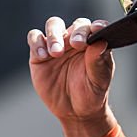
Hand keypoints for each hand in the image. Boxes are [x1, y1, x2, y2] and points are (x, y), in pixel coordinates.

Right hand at [28, 17, 115, 136]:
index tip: (96, 30)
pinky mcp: (40, 54)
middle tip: (76, 45)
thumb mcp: (98, 81)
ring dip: (54, 35)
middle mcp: (76, 41)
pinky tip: (43, 55)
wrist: (74, 111)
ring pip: (54, 25)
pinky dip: (37, 43)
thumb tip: (101, 42)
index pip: (95, 28)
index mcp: (94, 44)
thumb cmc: (90, 94)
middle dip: (75, 32)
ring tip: (56, 53)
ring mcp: (58, 45)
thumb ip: (98, 61)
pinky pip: (35, 38)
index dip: (96, 26)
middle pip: (75, 25)